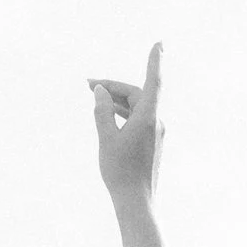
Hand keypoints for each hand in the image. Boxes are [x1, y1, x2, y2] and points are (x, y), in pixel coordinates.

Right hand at [90, 42, 162, 204]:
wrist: (136, 203)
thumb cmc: (120, 171)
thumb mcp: (105, 137)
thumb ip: (102, 111)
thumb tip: (101, 91)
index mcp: (149, 117)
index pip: (153, 81)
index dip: (155, 60)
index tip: (159, 43)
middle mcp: (156, 122)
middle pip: (136, 94)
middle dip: (112, 87)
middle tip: (87, 84)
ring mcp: (156, 133)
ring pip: (135, 107)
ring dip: (115, 101)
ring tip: (93, 96)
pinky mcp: (152, 143)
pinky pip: (137, 120)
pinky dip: (122, 114)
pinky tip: (106, 116)